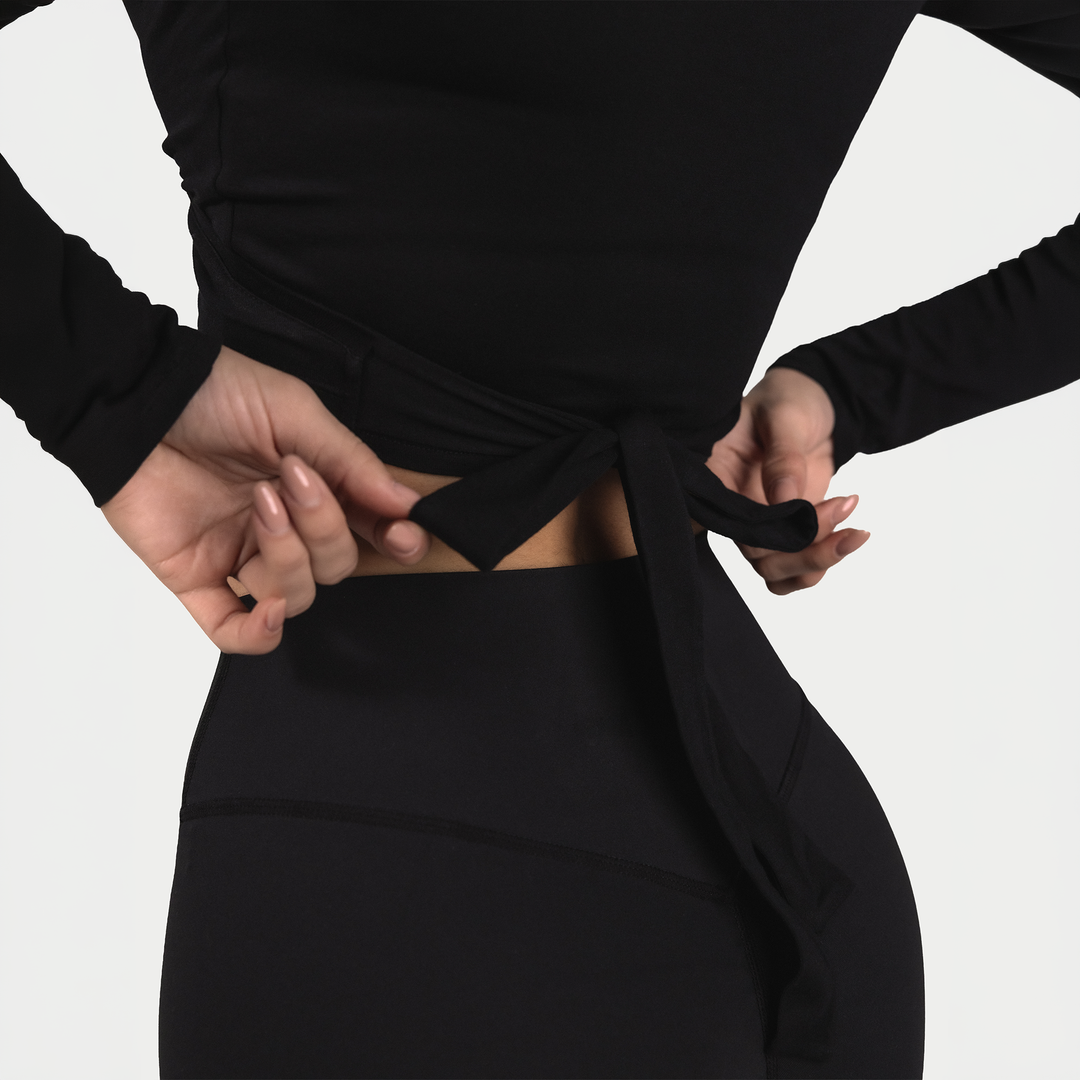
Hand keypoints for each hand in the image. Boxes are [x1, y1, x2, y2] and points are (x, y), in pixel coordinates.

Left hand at [101, 346, 430, 652]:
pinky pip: (232, 630)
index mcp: (316, 488)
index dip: (394, 541)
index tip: (404, 535)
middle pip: (336, 566)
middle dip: (324, 527)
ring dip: (288, 554)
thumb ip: (351, 461)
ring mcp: (241, 555)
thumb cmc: (213, 394)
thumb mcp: (295, 412)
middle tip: (294, 479)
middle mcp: (285, 527)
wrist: (133, 397)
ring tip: (261, 503)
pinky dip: (259, 634)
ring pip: (295, 595)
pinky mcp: (196, 577)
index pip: (369, 531)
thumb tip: (404, 503)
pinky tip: (271, 614)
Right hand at [706, 367, 868, 594]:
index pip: (729, 524)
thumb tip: (785, 501)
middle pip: (757, 557)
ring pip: (778, 572)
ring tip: (854, 527)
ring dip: (818, 560)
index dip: (765, 531)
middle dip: (805, 547)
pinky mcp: (788, 533)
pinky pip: (798, 569)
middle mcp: (733, 510)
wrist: (817, 402)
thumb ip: (783, 458)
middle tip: (842, 510)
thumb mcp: (785, 416)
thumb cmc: (789, 398)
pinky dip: (826, 560)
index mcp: (716, 479)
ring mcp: (760, 526)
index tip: (804, 509)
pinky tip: (850, 525)